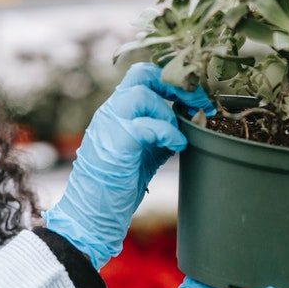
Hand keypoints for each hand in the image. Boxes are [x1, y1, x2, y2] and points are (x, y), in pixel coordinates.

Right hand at [41, 61, 213, 271]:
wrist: (90, 214)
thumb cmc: (116, 186)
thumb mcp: (143, 152)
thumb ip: (160, 133)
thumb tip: (190, 122)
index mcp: (116, 111)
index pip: (142, 75)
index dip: (171, 81)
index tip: (193, 99)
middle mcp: (110, 112)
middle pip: (142, 73)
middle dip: (176, 85)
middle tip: (198, 104)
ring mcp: (110, 125)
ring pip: (142, 94)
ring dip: (168, 112)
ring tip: (178, 134)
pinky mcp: (116, 144)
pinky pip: (147, 125)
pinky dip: (168, 133)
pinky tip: (178, 146)